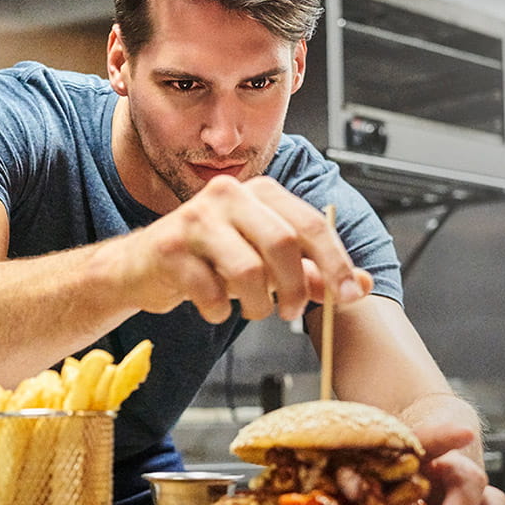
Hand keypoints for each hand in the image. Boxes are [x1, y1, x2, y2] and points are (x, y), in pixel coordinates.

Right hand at [117, 175, 372, 323]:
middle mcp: (229, 194)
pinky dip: (219, 311)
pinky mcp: (168, 247)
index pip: (310, 223)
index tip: (349, 297)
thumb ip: (313, 272)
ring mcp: (196, 219)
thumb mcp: (267, 264)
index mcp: (259, 191)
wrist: (140, 266)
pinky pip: (209, 291)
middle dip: (295, 288)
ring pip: (248, 270)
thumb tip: (364, 286)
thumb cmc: (209, 261)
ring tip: (252, 311)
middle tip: (291, 313)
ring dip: (258, 305)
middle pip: (282, 244)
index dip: (336, 263)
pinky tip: (214, 308)